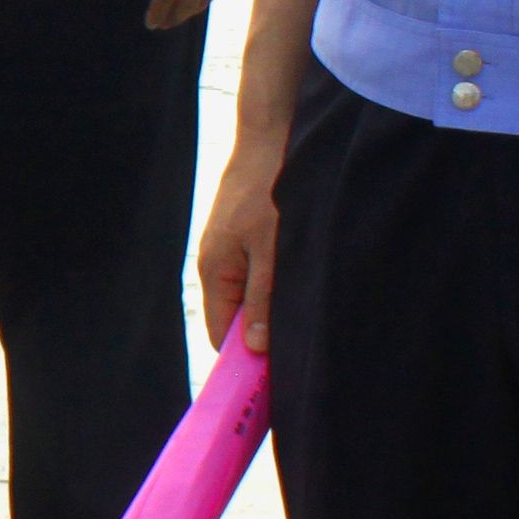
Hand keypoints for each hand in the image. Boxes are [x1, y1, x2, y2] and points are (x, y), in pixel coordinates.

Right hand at [195, 122, 283, 351]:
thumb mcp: (273, 250)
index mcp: (214, 272)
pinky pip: (257, 277)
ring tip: (305, 321)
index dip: (245, 361)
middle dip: (263, 338)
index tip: (275, 381)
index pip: (222, 335)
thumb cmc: (271, 191)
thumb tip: (255, 349)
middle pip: (236, 319)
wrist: (271, 137)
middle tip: (299, 354)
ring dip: (274, 311)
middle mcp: (216, 265)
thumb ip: (263, 300)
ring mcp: (230, 251)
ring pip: (251, 298)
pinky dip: (276, 289)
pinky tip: (301, 288)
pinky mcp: (246, 238)